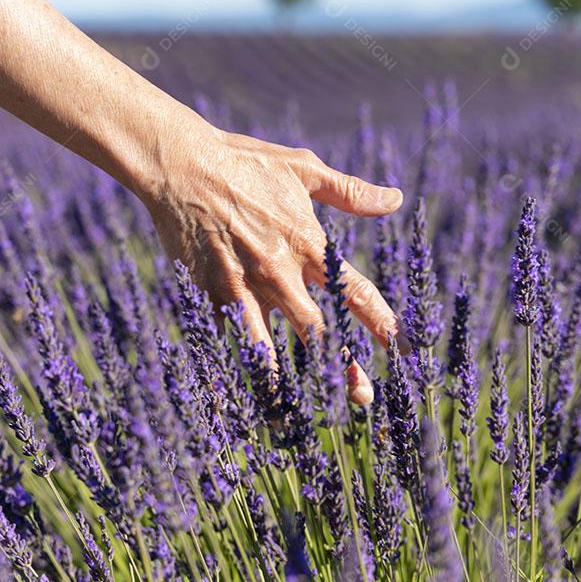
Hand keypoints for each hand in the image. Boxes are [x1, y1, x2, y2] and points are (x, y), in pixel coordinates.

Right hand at [140, 121, 403, 404]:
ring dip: (287, 386)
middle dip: (343, 368)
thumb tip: (395, 200)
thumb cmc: (243, 163)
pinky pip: (226, 341)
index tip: (400, 348)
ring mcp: (243, 288)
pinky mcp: (209, 294)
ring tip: (298, 418)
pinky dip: (233, 370)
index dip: (381, 324)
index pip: (356, 294)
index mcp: (308, 244)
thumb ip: (350, 192)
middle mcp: (280, 273)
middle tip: (363, 397)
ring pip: (270, 349)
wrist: (180, 166)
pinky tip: (240, 400)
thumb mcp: (302, 170)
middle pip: (319, 333)